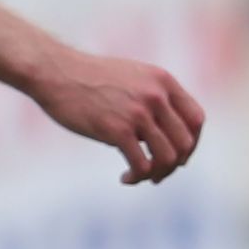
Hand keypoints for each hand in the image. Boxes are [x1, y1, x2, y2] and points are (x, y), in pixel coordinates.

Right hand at [30, 51, 204, 184]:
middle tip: (157, 172)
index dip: (191, 143)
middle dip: (174, 164)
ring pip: (167, 158)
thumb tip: (166, 133)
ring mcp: (138, 113)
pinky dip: (138, 177)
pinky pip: (142, 165)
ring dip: (157, 174)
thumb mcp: (129, 76)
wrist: (52, 71)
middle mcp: (155, 96)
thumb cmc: (86, 76)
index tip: (176, 155)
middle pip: (184, 143)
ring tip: (140, 176)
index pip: (196, 120)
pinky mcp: (117, 129)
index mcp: (162, 80)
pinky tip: (125, 177)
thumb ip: (152, 96)